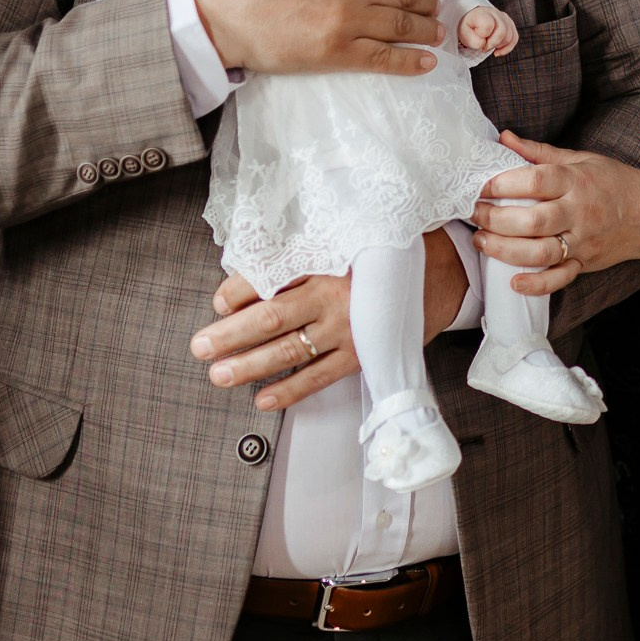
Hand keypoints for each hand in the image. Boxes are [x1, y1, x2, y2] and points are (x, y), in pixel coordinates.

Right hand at [189, 0, 442, 75]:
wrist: (216, 11)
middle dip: (425, 1)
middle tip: (433, 7)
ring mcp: (349, 20)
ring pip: (403, 26)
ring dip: (426, 29)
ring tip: (436, 33)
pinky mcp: (339, 53)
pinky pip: (386, 59)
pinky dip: (412, 62)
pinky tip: (427, 62)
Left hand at [191, 228, 467, 409]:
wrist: (439, 275)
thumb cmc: (381, 257)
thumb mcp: (344, 242)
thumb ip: (302, 256)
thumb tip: (250, 277)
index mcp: (326, 260)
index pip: (271, 277)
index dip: (238, 291)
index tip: (218, 303)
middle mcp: (334, 296)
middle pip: (271, 317)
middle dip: (231, 335)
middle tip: (200, 347)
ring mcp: (348, 329)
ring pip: (289, 351)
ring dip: (250, 366)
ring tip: (219, 375)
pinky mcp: (361, 354)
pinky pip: (319, 377)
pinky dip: (290, 391)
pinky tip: (263, 399)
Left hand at [459, 6, 517, 56]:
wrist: (471, 19)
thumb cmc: (468, 27)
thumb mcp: (463, 34)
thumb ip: (472, 40)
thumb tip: (484, 44)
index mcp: (482, 13)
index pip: (488, 26)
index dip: (482, 36)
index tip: (476, 38)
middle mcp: (495, 13)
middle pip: (502, 32)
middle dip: (492, 44)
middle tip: (483, 47)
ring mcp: (504, 18)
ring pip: (510, 36)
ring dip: (499, 46)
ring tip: (489, 45)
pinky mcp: (510, 24)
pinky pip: (514, 38)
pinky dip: (507, 48)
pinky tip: (498, 51)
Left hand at [470, 132, 639, 293]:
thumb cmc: (613, 183)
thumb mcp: (581, 160)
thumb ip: (540, 152)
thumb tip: (504, 137)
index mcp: (577, 181)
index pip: (536, 181)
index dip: (503, 183)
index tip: (480, 186)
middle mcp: (579, 212)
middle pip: (532, 220)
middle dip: (495, 218)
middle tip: (474, 213)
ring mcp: (583, 241)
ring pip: (540, 251)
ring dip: (504, 249)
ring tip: (481, 240)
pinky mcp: (585, 263)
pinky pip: (560, 278)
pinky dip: (536, 284)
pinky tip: (513, 281)